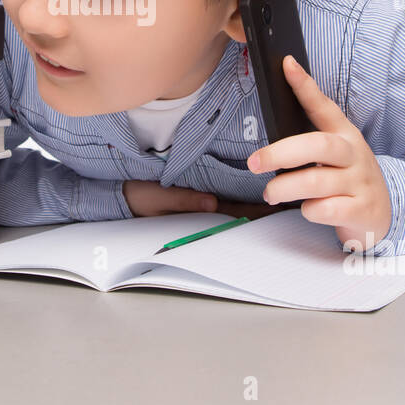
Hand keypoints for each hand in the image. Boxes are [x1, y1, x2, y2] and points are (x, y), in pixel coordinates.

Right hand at [122, 180, 287, 219]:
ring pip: (231, 204)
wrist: (116, 195)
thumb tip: (211, 203)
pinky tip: (251, 190)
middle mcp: (202, 208)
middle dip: (260, 208)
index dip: (255, 212)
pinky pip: (219, 196)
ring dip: (252, 202)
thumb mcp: (155, 199)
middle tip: (288, 201)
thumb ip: (182, 201)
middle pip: (238, 210)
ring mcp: (199, 203)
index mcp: (196, 212)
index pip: (232, 214)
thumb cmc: (135, 198)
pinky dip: (236, 193)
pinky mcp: (193, 194)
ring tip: (279, 196)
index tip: (277, 208)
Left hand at [246, 54, 392, 250]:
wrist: (382, 214)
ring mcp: (360, 182)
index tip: (287, 65)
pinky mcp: (361, 209)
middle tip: (254, 163)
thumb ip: (308, 144)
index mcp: (344, 135)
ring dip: (285, 188)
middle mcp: (354, 155)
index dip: (305, 86)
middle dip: (280, 153)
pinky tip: (308, 208)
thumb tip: (269, 142)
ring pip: (315, 181)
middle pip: (317, 145)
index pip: (324, 106)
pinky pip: (326, 208)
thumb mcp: (335, 155)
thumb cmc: (346, 180)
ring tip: (270, 192)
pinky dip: (309, 210)